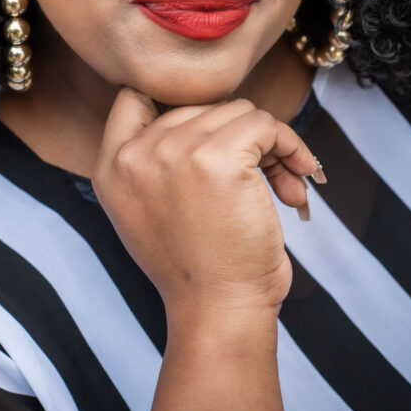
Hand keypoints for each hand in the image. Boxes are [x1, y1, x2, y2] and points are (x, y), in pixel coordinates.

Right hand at [92, 88, 320, 316]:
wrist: (217, 311)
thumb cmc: (198, 266)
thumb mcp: (148, 209)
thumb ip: (153, 160)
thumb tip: (205, 116)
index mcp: (110, 167)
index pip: (133, 98)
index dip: (178, 113)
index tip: (212, 143)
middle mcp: (135, 154)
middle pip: (200, 107)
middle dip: (238, 139)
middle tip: (265, 178)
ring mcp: (175, 150)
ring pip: (238, 112)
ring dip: (270, 144)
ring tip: (284, 185)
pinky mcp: (218, 156)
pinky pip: (265, 123)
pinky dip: (291, 144)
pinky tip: (300, 175)